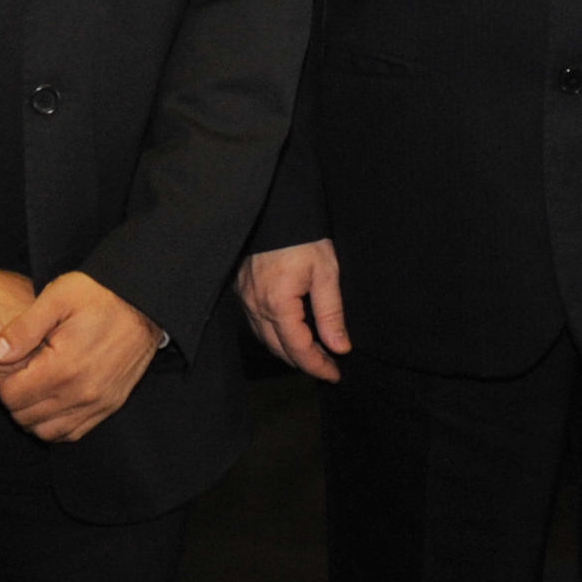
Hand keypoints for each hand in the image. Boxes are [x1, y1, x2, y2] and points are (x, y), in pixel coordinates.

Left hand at [0, 271, 161, 441]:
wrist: (143, 303)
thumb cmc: (98, 295)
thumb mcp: (56, 298)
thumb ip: (23, 328)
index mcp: (64, 368)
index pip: (11, 396)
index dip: (0, 380)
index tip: (6, 362)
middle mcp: (81, 393)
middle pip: (24, 417)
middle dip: (12, 396)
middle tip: (18, 371)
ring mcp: (98, 404)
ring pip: (46, 432)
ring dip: (30, 414)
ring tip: (32, 386)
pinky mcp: (110, 406)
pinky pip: (71, 433)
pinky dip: (54, 425)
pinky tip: (51, 401)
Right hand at [234, 239, 349, 381]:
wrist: (276, 207)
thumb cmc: (302, 236)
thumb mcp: (326, 273)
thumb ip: (331, 314)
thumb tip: (339, 347)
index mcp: (278, 303)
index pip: (298, 349)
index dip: (317, 366)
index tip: (335, 374)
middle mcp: (256, 305)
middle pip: (279, 349)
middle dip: (304, 362)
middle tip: (327, 367)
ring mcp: (246, 298)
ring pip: (265, 338)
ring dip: (288, 351)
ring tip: (312, 354)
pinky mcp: (242, 289)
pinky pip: (256, 323)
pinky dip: (274, 335)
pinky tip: (290, 332)